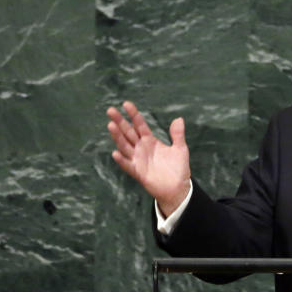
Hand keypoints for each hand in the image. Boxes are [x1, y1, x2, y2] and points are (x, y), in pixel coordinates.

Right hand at [106, 101, 190, 215]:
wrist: (178, 188)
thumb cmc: (178, 168)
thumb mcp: (180, 149)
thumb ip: (178, 135)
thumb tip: (179, 119)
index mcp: (150, 141)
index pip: (139, 125)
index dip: (133, 115)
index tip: (126, 104)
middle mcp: (141, 148)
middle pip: (128, 133)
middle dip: (120, 122)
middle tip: (110, 110)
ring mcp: (138, 160)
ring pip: (125, 146)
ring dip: (117, 137)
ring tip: (110, 125)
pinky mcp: (138, 172)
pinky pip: (128, 165)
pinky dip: (121, 160)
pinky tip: (115, 152)